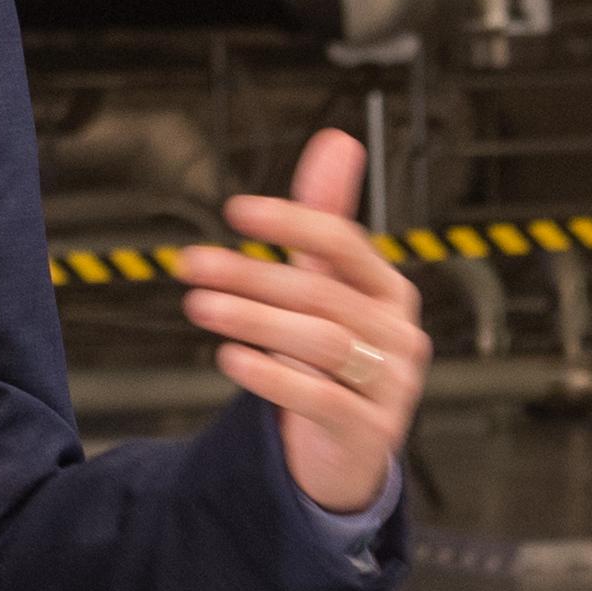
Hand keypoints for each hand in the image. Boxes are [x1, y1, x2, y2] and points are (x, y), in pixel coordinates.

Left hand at [175, 130, 429, 522]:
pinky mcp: (370, 431)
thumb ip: (327, 219)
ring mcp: (391, 385)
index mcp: (391, 290)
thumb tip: (337, 140)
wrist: (348, 450)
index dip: (292, 223)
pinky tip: (229, 359)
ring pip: (322, 343)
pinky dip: (272, 377)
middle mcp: (399, 334)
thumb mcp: (330, 286)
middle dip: (252, 274)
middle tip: (191, 264)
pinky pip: (321, 399)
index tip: (235, 211)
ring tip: (200, 307)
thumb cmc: (335, 355)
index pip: (345, 243)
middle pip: (322, 294)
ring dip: (254, 321)